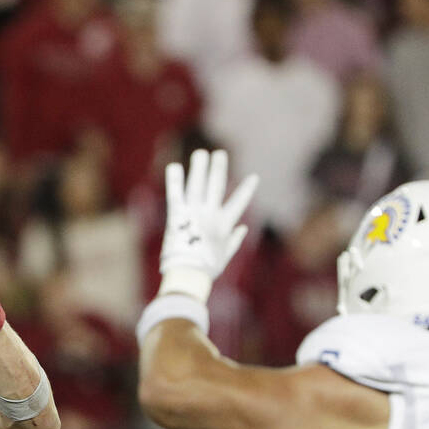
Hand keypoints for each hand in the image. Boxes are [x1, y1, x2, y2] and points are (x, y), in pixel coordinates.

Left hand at [159, 149, 257, 300]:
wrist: (187, 275)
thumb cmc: (207, 269)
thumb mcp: (225, 256)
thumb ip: (234, 240)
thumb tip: (243, 228)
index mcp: (224, 224)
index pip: (239, 203)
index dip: (247, 190)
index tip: (254, 177)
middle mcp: (210, 215)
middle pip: (216, 186)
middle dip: (218, 168)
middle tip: (219, 153)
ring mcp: (193, 213)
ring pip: (197, 185)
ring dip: (199, 168)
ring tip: (200, 153)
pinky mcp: (177, 216)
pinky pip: (176, 195)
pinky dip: (174, 180)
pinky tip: (174, 166)